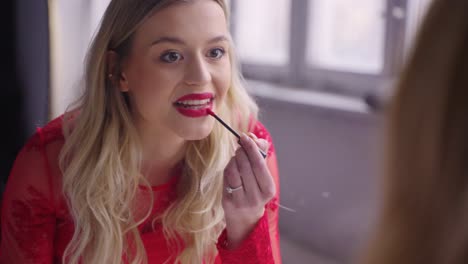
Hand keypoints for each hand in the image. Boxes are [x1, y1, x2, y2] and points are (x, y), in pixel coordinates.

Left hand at [222, 132, 275, 248]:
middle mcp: (256, 197)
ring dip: (234, 158)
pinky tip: (232, 166)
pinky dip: (228, 167)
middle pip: (245, 165)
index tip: (246, 136)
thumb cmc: (256, 191)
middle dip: (241, 151)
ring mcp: (241, 201)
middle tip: (241, 145)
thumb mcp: (263, 177)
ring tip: (237, 156)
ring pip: (234, 170)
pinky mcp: (228, 202)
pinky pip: (226, 178)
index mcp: (268, 189)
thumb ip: (261, 156)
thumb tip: (255, 138)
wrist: (246, 218)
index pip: (259, 165)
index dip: (251, 148)